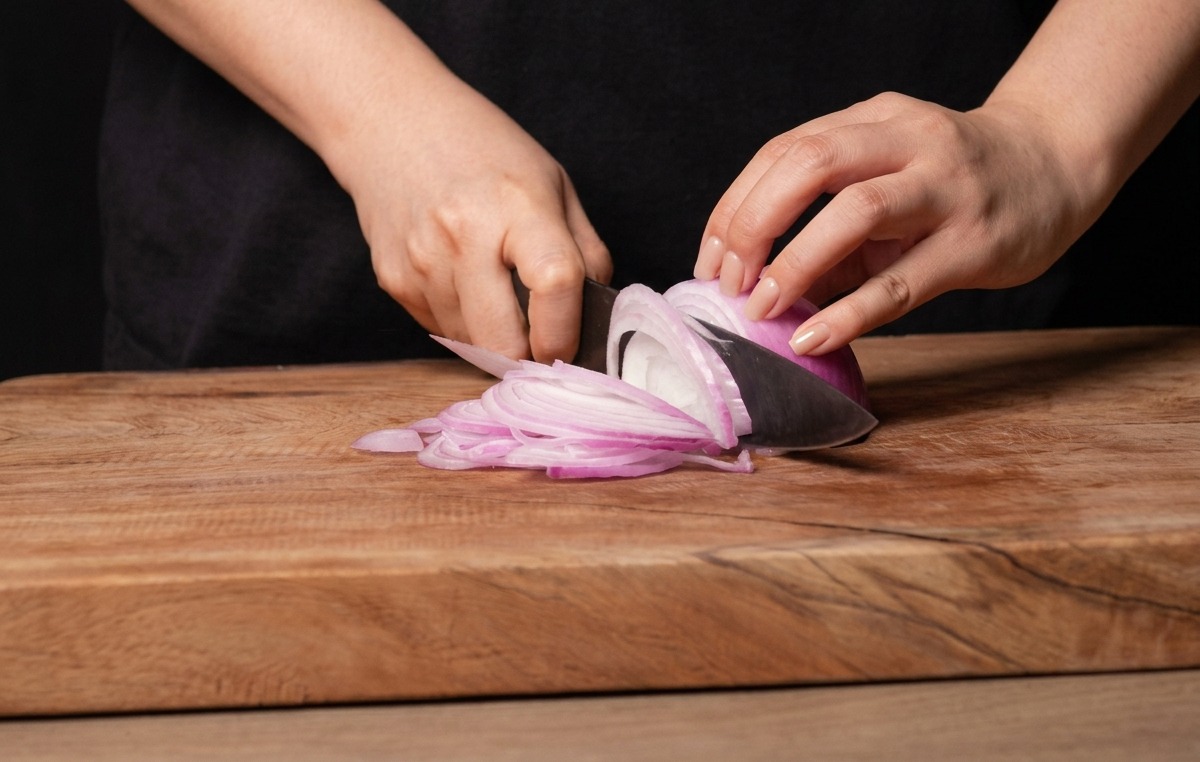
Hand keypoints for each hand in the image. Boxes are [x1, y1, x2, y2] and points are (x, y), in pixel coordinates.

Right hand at [337, 72, 611, 361]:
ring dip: (494, 337)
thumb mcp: (552, 184)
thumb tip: (597, 319)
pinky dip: (463, 321)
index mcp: (518, 205)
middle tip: (540, 340)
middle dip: (528, 356)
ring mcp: (422, 263)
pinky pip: (442, 330)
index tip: (570, 346)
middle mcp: (464, 236)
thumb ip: (584, 252)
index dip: (567, 331)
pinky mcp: (394, 282)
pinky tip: (462, 278)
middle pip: (502, 343)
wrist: (391, 122)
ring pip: (473, 346)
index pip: (556, 284)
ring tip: (495, 289)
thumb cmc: (483, 150)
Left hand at [694, 92, 1085, 354]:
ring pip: (855, 210)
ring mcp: (944, 188)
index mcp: (874, 120)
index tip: (709, 260)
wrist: (1058, 164)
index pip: (783, 151)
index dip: (735, 207)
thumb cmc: (954, 180)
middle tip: (729, 281)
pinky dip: (849, 313)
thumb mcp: (887, 178)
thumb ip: (829, 226)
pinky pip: (900, 282)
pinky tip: (813, 336)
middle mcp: (907, 141)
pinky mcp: (974, 241)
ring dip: (793, 262)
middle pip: (809, 163)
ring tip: (761, 307)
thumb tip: (762, 288)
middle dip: (753, 223)